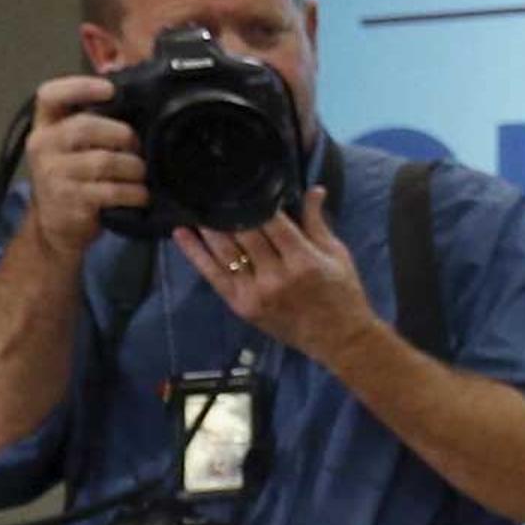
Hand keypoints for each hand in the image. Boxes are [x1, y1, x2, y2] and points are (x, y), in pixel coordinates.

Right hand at [22, 75, 144, 259]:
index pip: (50, 95)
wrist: (53, 227)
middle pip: (87, 127)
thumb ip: (87, 123)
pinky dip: (134, 192)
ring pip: (105, 161)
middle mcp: (42, 146)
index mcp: (43, 127)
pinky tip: (140, 195)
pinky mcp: (71, 200)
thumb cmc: (70, 179)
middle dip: (123, 135)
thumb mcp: (68, 148)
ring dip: (134, 168)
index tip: (110, 89)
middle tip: (137, 148)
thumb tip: (123, 90)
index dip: (80, 87)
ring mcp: (54, 174)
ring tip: (140, 174)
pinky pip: (112, 191)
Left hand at [180, 185, 377, 365]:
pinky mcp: (242, 306)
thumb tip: (313, 188)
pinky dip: (195, 253)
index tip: (242, 184)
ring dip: (208, 226)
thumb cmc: (342, 294)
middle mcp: (276, 276)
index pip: (271, 222)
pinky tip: (182, 233)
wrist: (340, 340)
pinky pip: (212, 275)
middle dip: (228, 210)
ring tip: (196, 204)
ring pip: (224, 251)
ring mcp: (255, 292)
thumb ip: (317, 221)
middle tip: (212, 187)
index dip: (255, 201)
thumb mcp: (337, 254)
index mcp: (303, 260)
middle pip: (244, 234)